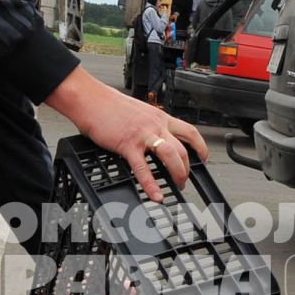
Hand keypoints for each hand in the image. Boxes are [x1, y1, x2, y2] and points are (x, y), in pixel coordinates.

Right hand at [46, 67, 208, 201]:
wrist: (91, 99)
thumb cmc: (108, 105)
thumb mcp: (138, 111)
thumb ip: (149, 124)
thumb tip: (153, 136)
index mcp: (159, 117)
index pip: (189, 131)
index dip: (200, 146)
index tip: (203, 156)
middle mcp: (155, 125)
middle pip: (183, 148)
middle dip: (188, 167)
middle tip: (185, 179)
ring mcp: (143, 135)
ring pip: (171, 155)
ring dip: (178, 173)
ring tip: (178, 185)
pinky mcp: (128, 145)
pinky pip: (143, 168)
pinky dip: (151, 185)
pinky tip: (156, 195)